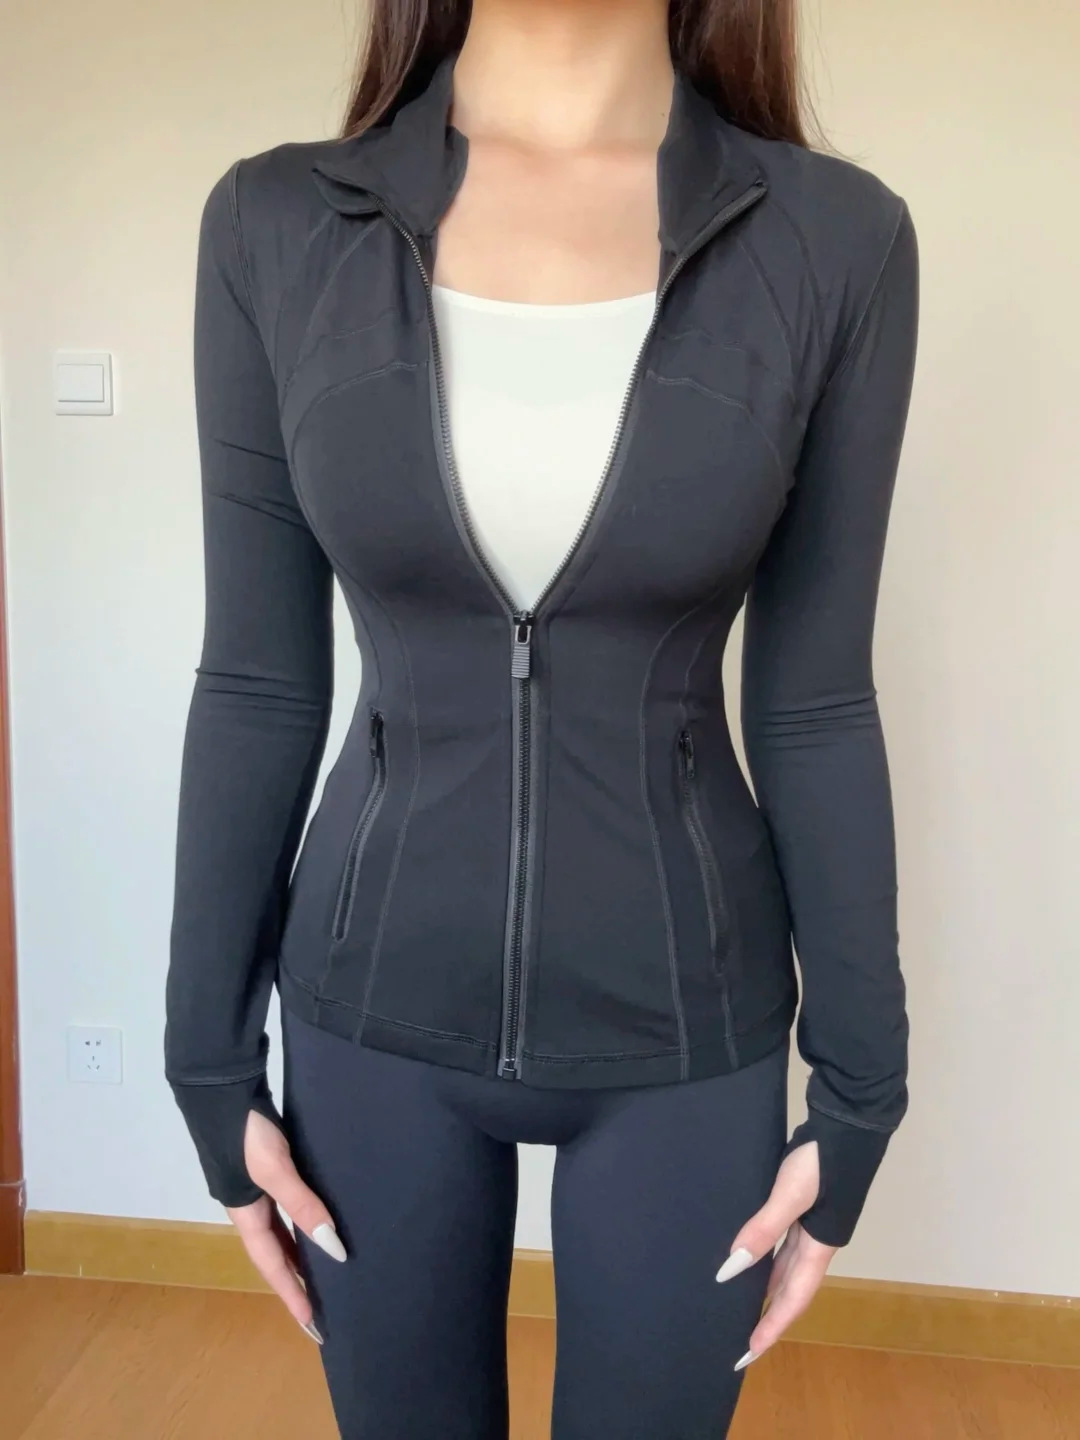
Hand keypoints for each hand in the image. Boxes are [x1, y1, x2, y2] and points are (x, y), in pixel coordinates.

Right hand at [225, 1108, 346, 1343]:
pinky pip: (285, 1208)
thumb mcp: (274, 1169)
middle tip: (320, 1310)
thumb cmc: (246, 1131)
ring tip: (322, 1275)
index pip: (272, 1264)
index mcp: (245, 1213)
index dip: (293, 1293)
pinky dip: (299, 1223)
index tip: (313, 1324)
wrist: (222, 1087)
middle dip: (296, 1281)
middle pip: (275, 1253)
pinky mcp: (265, 1165)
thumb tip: (333, 1249)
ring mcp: (255, 1186)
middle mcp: (249, 1205)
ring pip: (280, 1231)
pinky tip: (314, 1223)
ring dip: (298, 1253)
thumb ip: (302, 1206)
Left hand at [715, 1139, 835, 1369]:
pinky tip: (753, 1256)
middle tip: (740, 1337)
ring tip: (741, 1304)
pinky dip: (769, 1257)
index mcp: (819, 1246)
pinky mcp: (805, 1204)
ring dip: (768, 1287)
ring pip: (787, 1266)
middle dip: (768, 1314)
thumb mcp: (791, 1194)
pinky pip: (784, 1244)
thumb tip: (731, 1269)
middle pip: (791, 1288)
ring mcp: (812, 1223)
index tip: (748, 1351)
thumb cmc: (822, 1160)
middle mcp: (817, 1241)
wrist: (848, 1123)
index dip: (772, 1326)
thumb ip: (764, 1229)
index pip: (794, 1298)